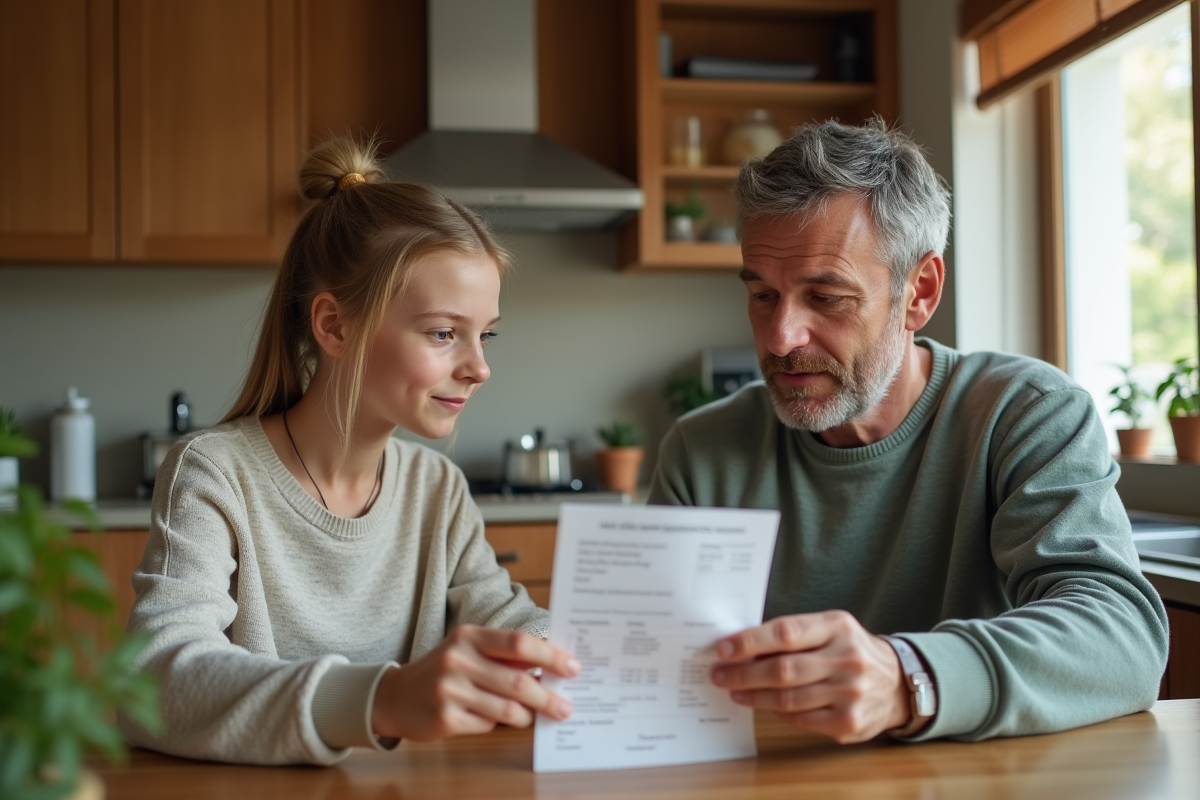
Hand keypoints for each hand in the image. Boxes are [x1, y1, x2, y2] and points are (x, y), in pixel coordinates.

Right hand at [371, 626, 579, 741]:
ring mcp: (449, 690)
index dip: (550, 656)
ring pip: (507, 708)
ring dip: (527, 715)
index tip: (573, 668)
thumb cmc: (444, 671)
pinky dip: (498, 724)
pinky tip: (498, 719)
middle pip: (518, 681)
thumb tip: (552, 666)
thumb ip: (505, 656)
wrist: (395, 696)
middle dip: (548, 696)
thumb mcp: (469, 651)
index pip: (519, 643)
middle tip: (566, 707)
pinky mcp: (445, 718)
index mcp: (469, 636)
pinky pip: (487, 725)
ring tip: (536, 716)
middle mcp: (458, 659)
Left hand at [710, 611, 910, 742]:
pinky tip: (762, 704)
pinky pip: (801, 719)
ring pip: (788, 698)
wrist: (897, 683)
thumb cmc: (850, 650)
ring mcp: (850, 693)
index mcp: (838, 627)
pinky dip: (776, 712)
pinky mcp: (849, 722)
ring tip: (734, 690)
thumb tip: (743, 646)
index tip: (724, 648)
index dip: (750, 642)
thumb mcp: (830, 628)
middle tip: (719, 674)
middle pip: (784, 669)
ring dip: (754, 696)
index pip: (786, 633)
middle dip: (744, 673)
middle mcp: (847, 659)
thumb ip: (794, 635)